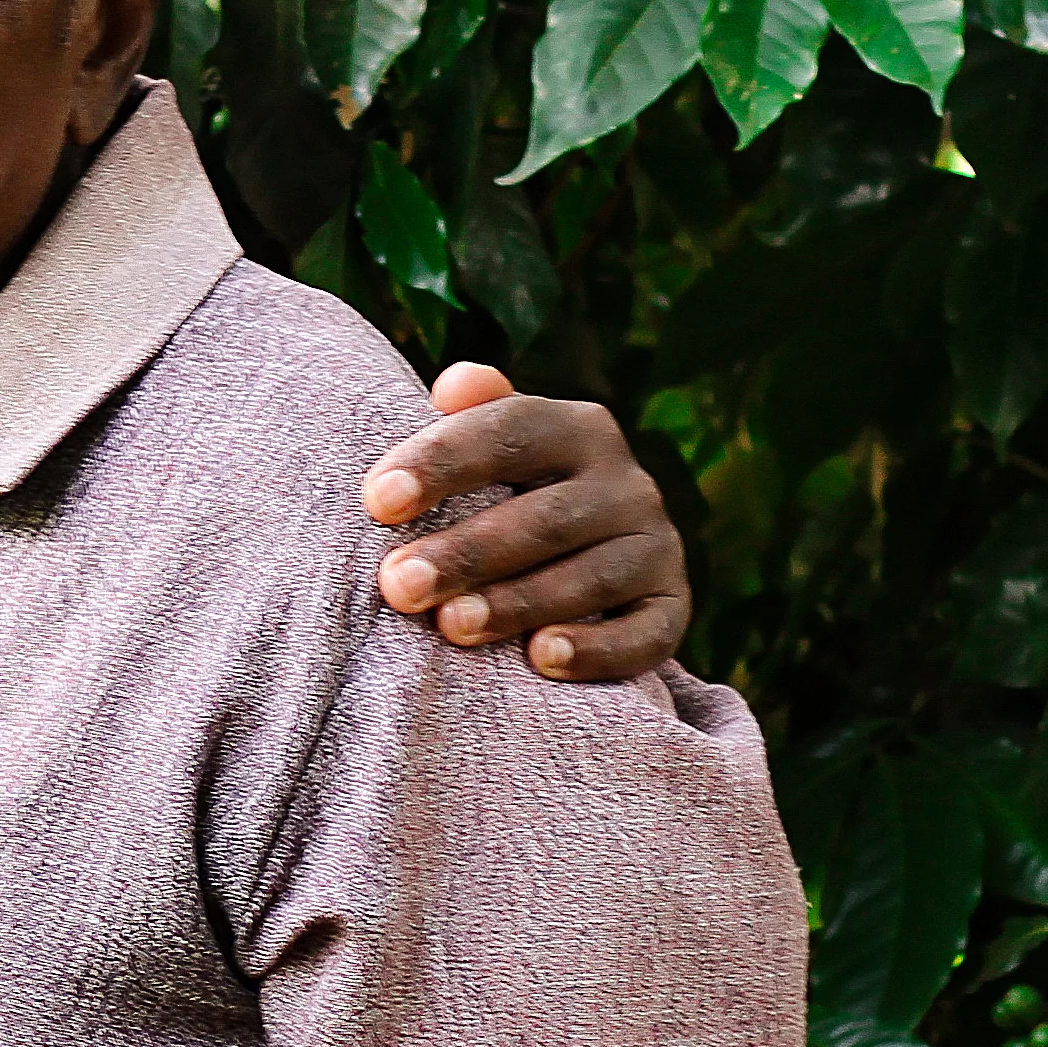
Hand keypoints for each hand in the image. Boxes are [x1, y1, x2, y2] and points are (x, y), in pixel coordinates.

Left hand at [361, 362, 691, 681]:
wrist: (593, 557)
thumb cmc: (511, 496)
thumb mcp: (495, 448)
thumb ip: (474, 415)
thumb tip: (454, 386)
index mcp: (577, 429)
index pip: (509, 432)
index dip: (442, 462)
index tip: (376, 501)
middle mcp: (627, 483)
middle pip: (545, 517)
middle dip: (466, 553)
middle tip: (398, 585)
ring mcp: (656, 546)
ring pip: (590, 577)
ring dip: (518, 603)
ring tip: (451, 626)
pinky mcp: (671, 608)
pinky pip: (645, 633)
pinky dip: (596, 649)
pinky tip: (542, 660)